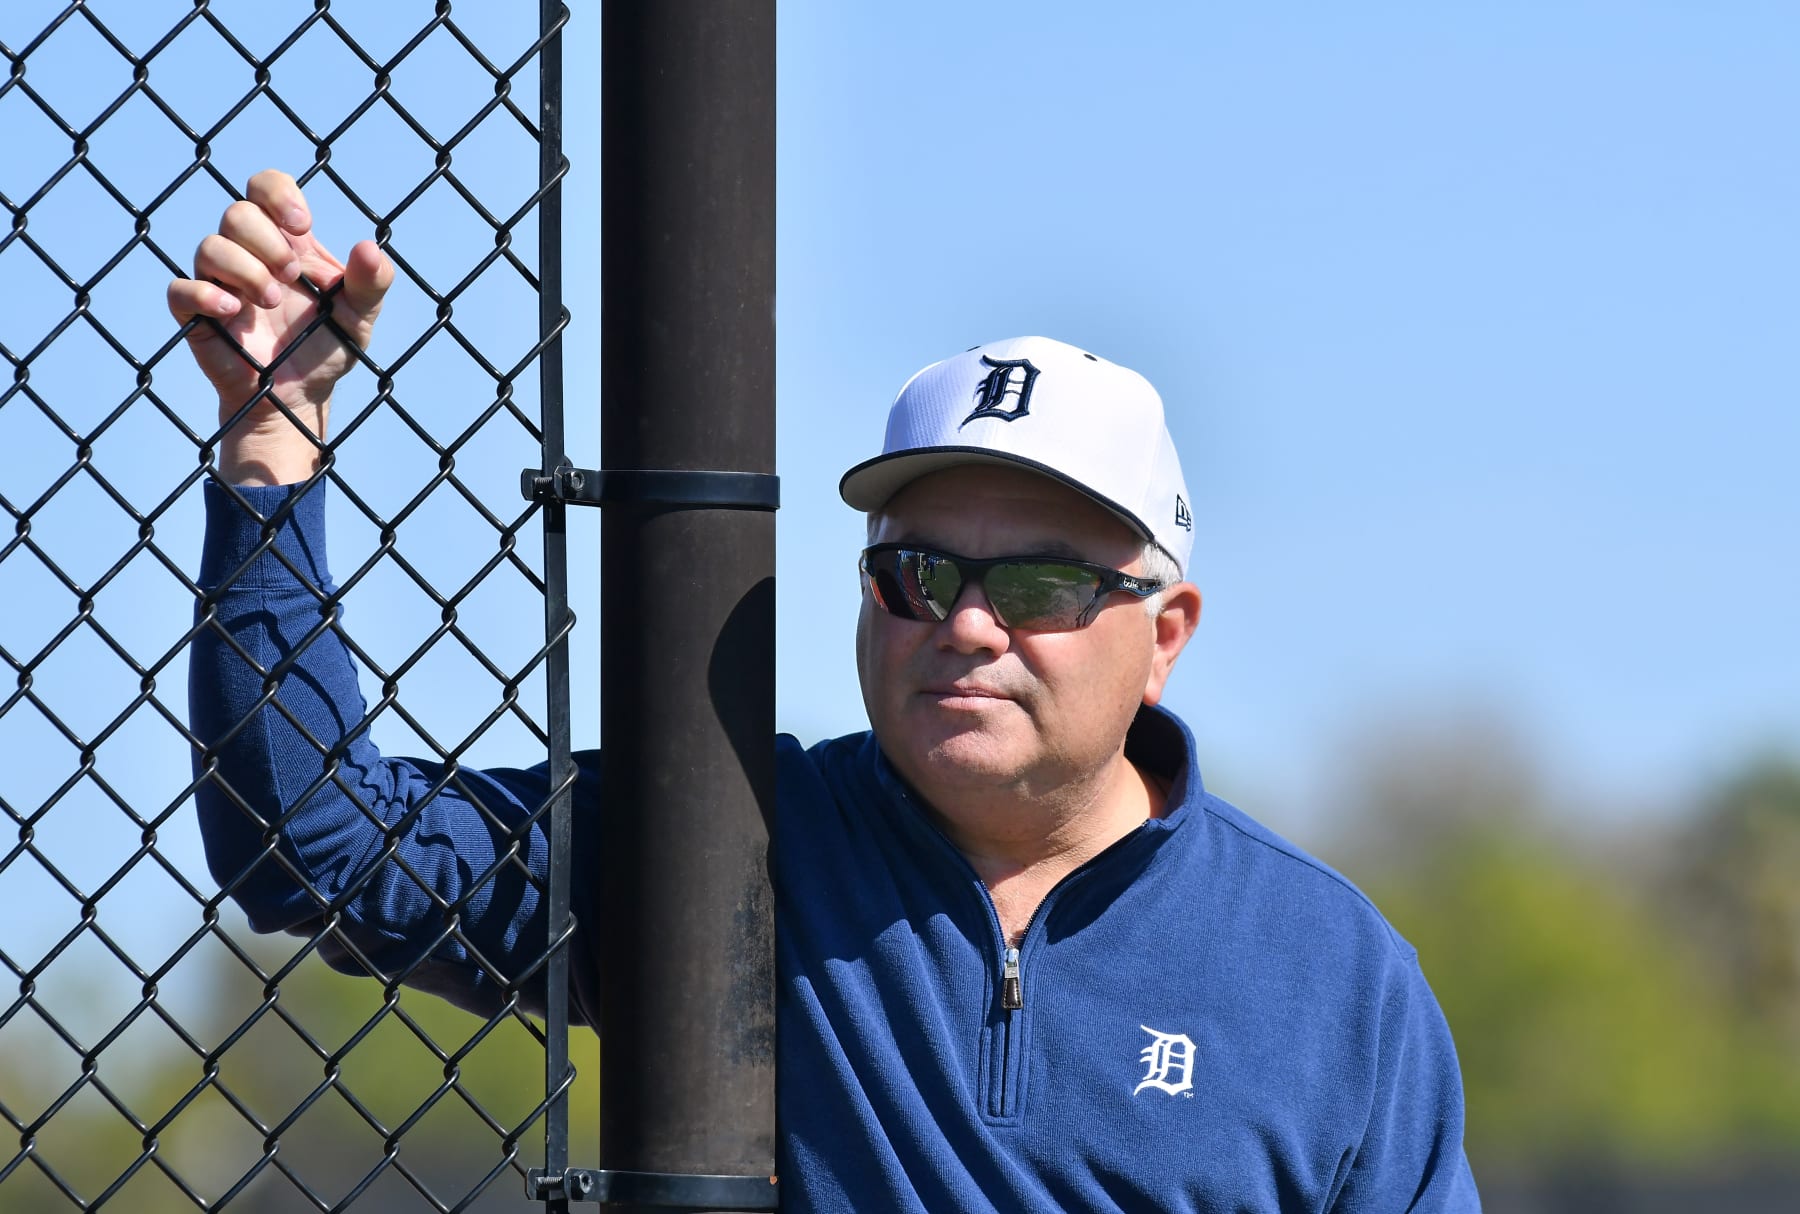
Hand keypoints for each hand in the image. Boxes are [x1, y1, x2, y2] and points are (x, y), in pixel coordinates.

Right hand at [167, 169, 393, 484]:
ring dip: (245, 270)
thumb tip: (369, 247)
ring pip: (209, 246)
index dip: (277, 194)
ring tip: (272, 301)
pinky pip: (180, 290)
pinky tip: (236, 312)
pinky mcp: (197, 314)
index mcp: (285, 242)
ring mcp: (218, 282)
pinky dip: (206, 295)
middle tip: (292, 278)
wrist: (300, 397)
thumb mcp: (360, 317)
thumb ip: (371, 283)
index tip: (302, 227)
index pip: (265, 186)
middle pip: (236, 212)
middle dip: (267, 242)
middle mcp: (247, 253)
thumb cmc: (326, 348)